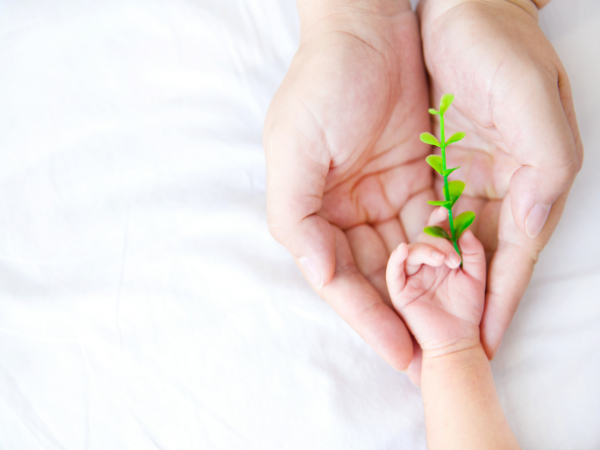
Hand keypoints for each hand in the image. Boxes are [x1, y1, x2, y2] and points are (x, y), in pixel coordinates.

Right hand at [264, 1, 431, 369]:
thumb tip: (317, 272)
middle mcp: (347, 212)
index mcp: (313, 212)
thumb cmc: (324, 83)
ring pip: (408, 259)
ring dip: (429, 295)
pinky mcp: (417, 178)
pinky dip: (449, 254)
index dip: (368, 317)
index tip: (398, 352)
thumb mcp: (294, 148)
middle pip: (376, 278)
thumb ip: (296, 216)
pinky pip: (435, 224)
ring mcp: (383, 197)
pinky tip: (468, 283)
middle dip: (402, 319)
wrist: (369, 27)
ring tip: (455, 333)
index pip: (340, 278)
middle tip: (431, 359)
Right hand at [386, 228, 486, 355]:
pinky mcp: (400, 292)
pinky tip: (404, 249)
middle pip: (423, 239)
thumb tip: (466, 232)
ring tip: (445, 260)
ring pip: (410, 252)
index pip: (436, 233)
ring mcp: (411, 277)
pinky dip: (397, 259)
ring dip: (426, 250)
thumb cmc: (467, 312)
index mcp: (441, 259)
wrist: (458, 343)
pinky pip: (394, 271)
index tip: (447, 209)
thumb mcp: (477, 278)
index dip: (440, 220)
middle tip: (452, 246)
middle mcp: (424, 265)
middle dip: (437, 237)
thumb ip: (474, 254)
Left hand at [418, 0, 582, 357]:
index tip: (480, 344)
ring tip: (416, 324)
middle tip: (437, 347)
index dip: (498, 303)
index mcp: (530, 180)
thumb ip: (546, 173)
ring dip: (434, 284)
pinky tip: (401, 274)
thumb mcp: (532, 106)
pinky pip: (421, 216)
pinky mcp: (431, 163)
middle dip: (460, 304)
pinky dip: (414, 247)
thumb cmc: (497, 47)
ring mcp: (462, 176)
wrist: (453, 3)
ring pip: (447, 245)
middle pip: (478, 261)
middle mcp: (497, 186)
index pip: (512, 258)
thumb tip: (532, 228)